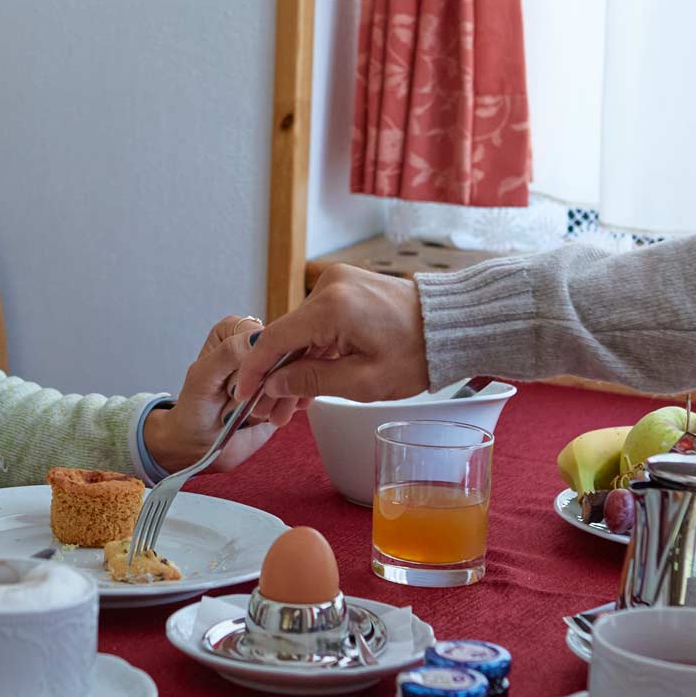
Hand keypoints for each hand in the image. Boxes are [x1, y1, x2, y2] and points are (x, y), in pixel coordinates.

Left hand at [144, 316, 302, 473]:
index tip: (243, 387)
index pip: (264, 335)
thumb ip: (226, 354)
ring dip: (281, 398)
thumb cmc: (196, 408)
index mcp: (234, 330)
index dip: (259, 364)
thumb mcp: (202, 378)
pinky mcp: (286, 386)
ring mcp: (275, 366)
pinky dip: (290, 406)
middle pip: (285, 353)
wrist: (205, 441)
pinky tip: (273, 416)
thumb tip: (256, 339)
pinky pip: (302, 389)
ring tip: (257, 415)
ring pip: (297, 372)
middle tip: (252, 406)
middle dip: (273, 383)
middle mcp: (257, 343)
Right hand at [233, 264, 427, 403]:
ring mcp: (338, 284)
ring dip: (295, 366)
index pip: (275, 339)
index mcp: (331, 306)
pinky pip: (318, 323)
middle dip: (277, 376)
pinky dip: (312, 351)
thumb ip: (311, 381)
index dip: (255, 370)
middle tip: (271, 413)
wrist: (450, 327)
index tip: (244, 394)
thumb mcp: (363, 381)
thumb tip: (273, 383)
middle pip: (287, 337)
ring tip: (290, 406)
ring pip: (302, 333)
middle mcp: (329, 286)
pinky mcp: (346, 289)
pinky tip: (307, 380)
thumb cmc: (417, 354)